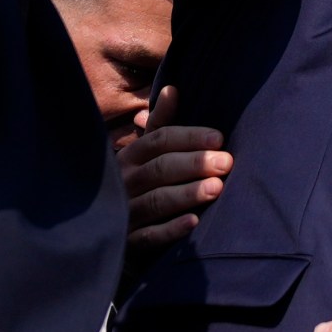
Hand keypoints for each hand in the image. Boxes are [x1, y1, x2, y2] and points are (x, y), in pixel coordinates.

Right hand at [123, 86, 232, 252]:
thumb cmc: (135, 185)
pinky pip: (149, 237)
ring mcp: (125, 213)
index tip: (218, 138)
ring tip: (216, 188)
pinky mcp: (128, 243)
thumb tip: (173, 88)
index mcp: (129, 157)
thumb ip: (159, 125)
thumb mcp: (142, 154)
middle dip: (194, 164)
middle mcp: (124, 183)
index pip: (158, 140)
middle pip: (160, 168)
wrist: (106, 232)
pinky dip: (171, 230)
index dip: (189, 137)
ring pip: (156, 201)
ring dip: (187, 193)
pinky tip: (194, 223)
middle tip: (226, 163)